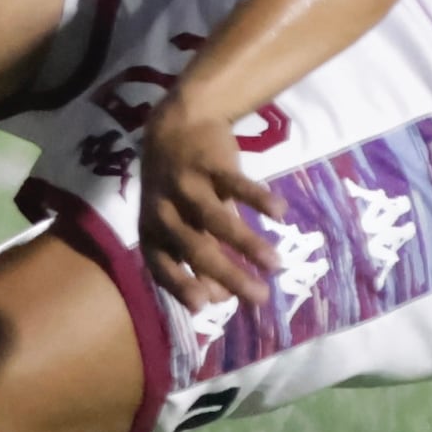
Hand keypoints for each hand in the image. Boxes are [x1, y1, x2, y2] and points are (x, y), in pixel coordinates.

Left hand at [137, 80, 281, 311]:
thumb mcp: (181, 221)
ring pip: (216, 219)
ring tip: (276, 264)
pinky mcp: (208, 162)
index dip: (178, 284)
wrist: (177, 124)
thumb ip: (198, 256)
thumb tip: (219, 299)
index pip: (160, 264)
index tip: (203, 307)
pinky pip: (235, 183)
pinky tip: (279, 212)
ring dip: (247, 244)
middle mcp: (163, 209)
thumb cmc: (181, 187)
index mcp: (152, 228)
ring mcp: (185, 184)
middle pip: (194, 248)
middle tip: (260, 298)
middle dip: (227, 276)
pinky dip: (257, 198)